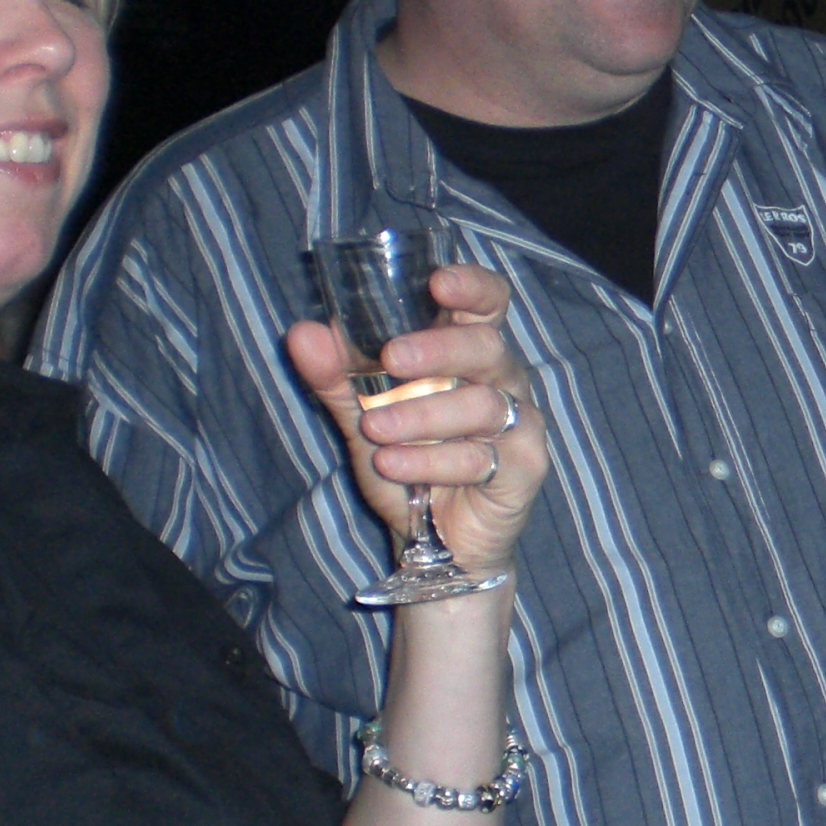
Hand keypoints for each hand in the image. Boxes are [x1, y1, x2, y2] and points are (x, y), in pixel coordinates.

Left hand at [287, 264, 548, 576]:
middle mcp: (504, 381)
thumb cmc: (410, 461)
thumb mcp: (364, 415)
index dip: (472, 286)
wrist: (435, 542)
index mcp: (470, 353)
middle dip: (437, 349)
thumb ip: (336, 376)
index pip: (488, 303)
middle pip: (487, 347)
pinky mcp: (524, 468)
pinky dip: (430, 460)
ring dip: (423, 415)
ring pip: (483, 405)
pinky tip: (392, 464)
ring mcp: (521, 424)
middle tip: (390, 358)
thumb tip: (301, 333)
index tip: (437, 282)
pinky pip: (481, 457)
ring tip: (375, 431)